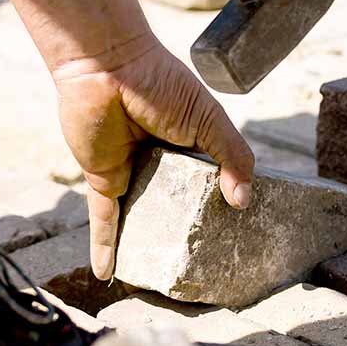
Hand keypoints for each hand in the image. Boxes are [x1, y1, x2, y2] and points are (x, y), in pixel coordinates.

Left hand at [53, 37, 254, 279]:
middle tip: (197, 265)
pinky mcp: (102, 179)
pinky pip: (104, 219)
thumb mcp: (207, 118)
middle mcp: (157, 161)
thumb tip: (244, 201)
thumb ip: (232, 156)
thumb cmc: (159, 82)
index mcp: (186, 143)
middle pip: (169, 204)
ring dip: (143, 244)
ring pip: (138, 216)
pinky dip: (104, 245)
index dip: (217, 203)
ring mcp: (129, 171)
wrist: (107, 66)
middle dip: (179, 232)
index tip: (233, 231)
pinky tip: (108, 273)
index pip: (204, 180)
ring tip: (156, 279)